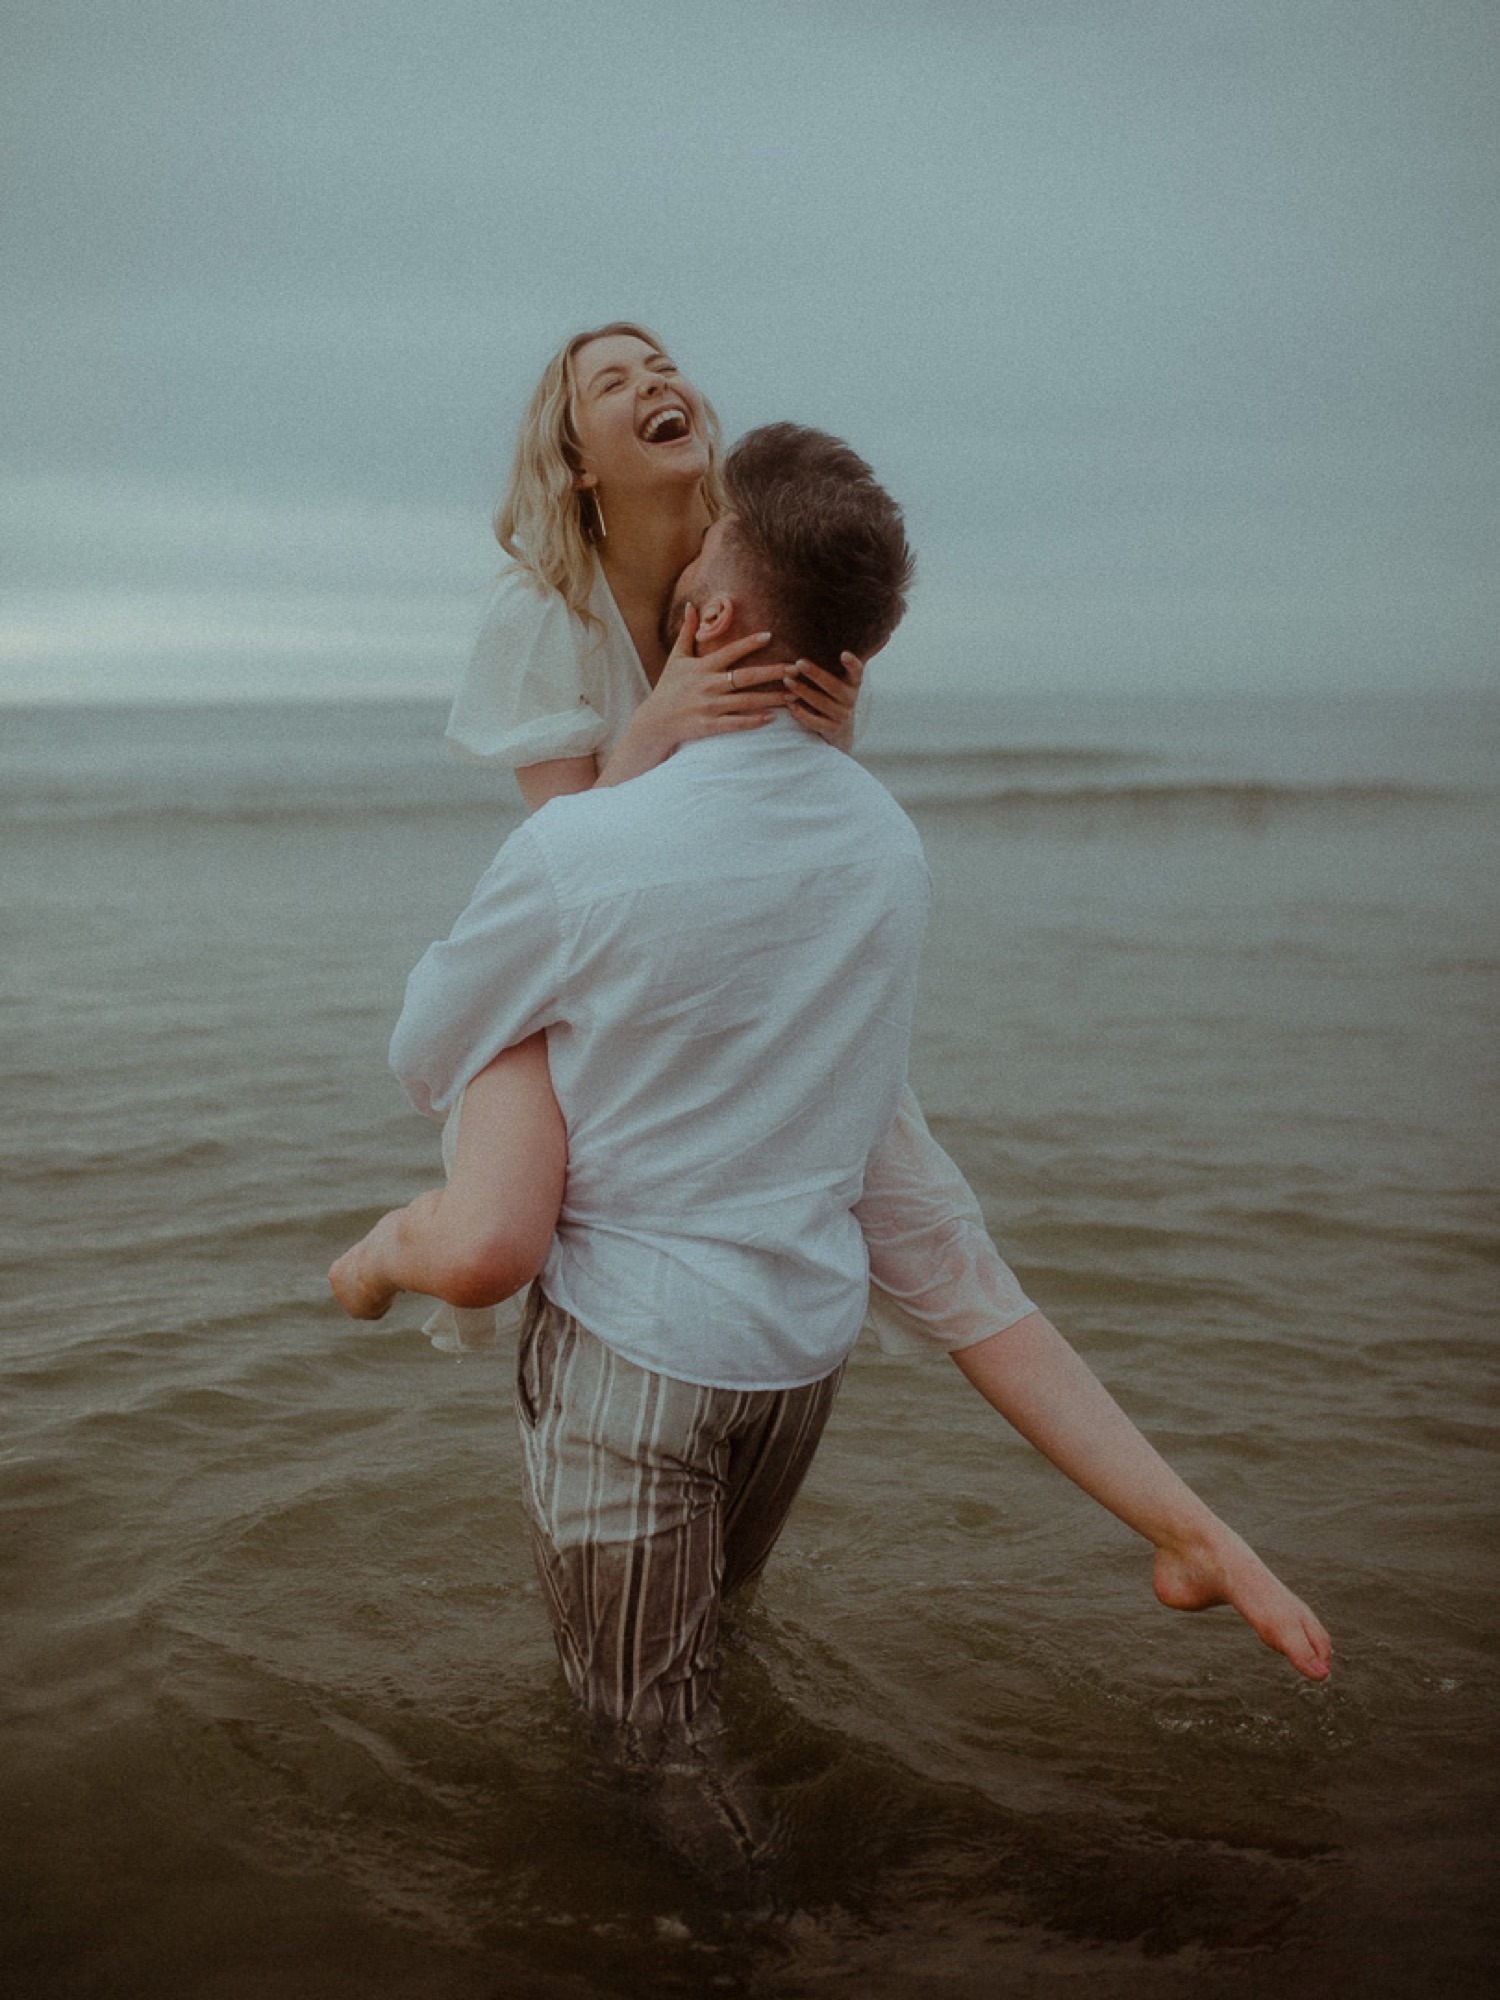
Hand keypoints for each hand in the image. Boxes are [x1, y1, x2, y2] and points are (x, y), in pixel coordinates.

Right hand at [599, 603, 790, 785]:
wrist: (655, 721)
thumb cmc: (668, 688)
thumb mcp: (676, 658)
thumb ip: (687, 632)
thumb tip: (691, 605)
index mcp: (702, 668)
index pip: (730, 652)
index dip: (749, 643)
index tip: (770, 635)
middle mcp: (708, 686)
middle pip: (746, 677)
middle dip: (772, 673)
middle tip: (795, 669)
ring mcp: (710, 707)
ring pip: (746, 702)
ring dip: (772, 699)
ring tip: (794, 695)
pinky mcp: (710, 726)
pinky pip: (736, 723)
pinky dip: (754, 721)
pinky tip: (772, 717)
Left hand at [786, 652, 862, 751]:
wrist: (841, 731)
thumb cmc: (833, 696)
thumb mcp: (838, 680)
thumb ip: (831, 663)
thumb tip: (817, 633)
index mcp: (853, 684)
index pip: (857, 672)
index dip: (852, 664)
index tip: (844, 653)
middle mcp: (850, 699)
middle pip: (834, 687)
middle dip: (816, 674)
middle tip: (799, 662)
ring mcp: (842, 716)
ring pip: (822, 704)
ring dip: (803, 691)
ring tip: (787, 681)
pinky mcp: (832, 730)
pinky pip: (816, 722)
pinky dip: (802, 714)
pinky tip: (790, 704)